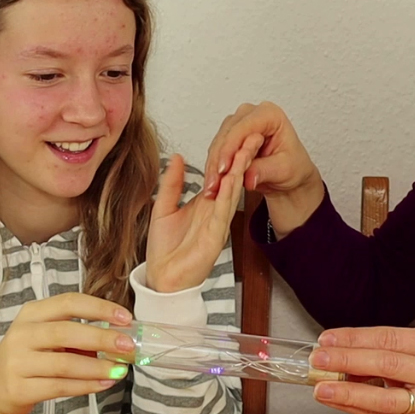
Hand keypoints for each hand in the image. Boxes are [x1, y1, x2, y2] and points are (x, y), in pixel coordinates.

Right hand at [0, 293, 136, 413]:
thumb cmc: (28, 357)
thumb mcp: (45, 337)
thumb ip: (77, 336)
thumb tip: (118, 340)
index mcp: (32, 314)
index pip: (69, 303)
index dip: (99, 308)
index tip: (124, 317)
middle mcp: (22, 334)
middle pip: (67, 332)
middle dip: (102, 338)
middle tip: (128, 345)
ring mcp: (18, 362)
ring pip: (65, 363)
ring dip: (97, 367)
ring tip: (119, 370)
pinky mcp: (20, 389)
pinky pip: (60, 387)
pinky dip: (86, 385)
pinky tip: (104, 383)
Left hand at [145, 139, 260, 292]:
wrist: (163, 280)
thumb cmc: (165, 250)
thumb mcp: (163, 207)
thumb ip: (172, 184)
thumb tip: (177, 158)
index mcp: (204, 204)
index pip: (219, 174)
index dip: (227, 154)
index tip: (236, 133)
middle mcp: (214, 212)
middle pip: (231, 179)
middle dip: (241, 157)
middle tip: (252, 134)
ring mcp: (217, 224)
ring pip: (232, 192)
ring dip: (239, 171)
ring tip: (247, 150)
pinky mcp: (216, 237)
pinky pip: (223, 212)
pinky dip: (228, 195)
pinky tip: (233, 179)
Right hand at [201, 102, 324, 236]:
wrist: (290, 176)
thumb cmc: (294, 167)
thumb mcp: (284, 170)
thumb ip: (265, 171)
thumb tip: (248, 177)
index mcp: (271, 115)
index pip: (244, 128)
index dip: (230, 148)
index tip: (224, 168)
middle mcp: (253, 115)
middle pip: (227, 133)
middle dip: (219, 159)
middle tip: (214, 183)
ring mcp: (239, 124)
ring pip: (218, 142)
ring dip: (213, 165)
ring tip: (212, 187)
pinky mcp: (231, 137)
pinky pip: (217, 150)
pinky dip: (213, 167)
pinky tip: (213, 182)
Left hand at [309, 327, 414, 413]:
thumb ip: (385, 353)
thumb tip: (339, 351)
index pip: (389, 337)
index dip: (355, 337)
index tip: (328, 339)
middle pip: (385, 362)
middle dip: (347, 359)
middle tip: (318, 358)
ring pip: (382, 395)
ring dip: (346, 390)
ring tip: (321, 386)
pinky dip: (354, 406)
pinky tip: (336, 400)